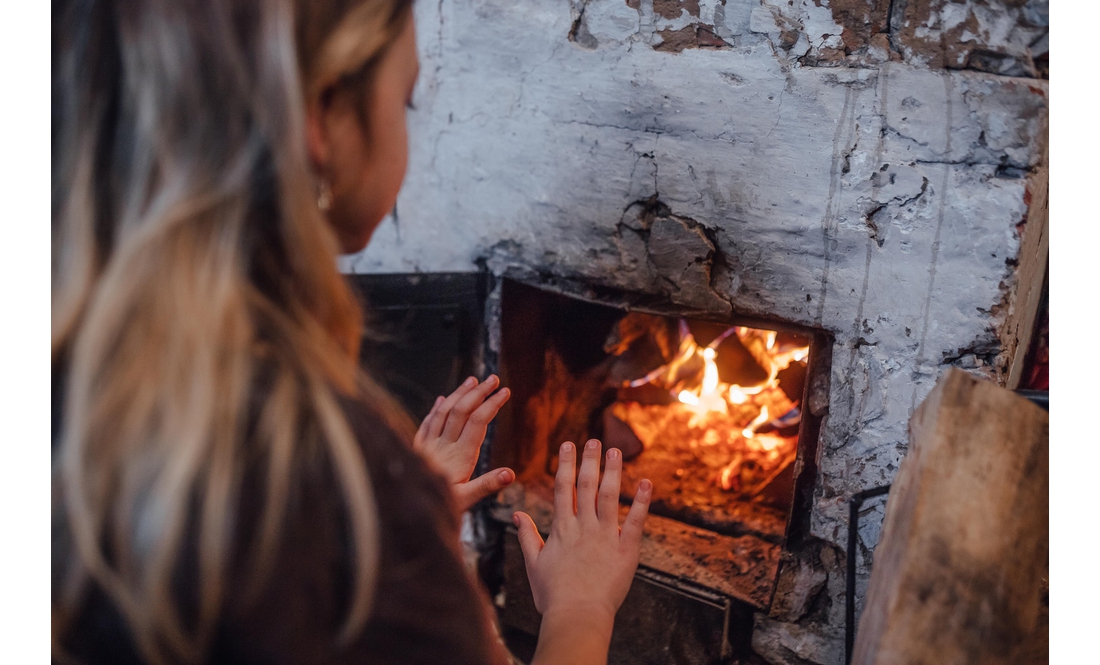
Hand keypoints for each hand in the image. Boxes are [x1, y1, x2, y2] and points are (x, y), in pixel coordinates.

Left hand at [413, 374, 513, 511]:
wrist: (400, 511)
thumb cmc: (436, 509)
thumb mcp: (466, 501)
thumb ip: (487, 484)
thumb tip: (510, 473)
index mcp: (459, 457)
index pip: (478, 422)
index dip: (492, 404)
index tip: (505, 391)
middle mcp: (442, 447)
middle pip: (462, 411)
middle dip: (479, 392)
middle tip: (493, 378)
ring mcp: (428, 446)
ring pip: (443, 412)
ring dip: (458, 394)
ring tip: (472, 381)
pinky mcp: (416, 450)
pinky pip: (426, 424)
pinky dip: (435, 410)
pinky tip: (441, 400)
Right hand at [513, 439, 651, 664]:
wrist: (576, 615)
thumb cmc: (553, 594)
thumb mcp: (534, 564)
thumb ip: (527, 535)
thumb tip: (517, 514)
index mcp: (562, 528)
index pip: (564, 488)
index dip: (566, 464)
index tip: (568, 445)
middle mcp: (584, 526)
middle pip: (587, 486)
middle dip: (590, 461)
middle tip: (594, 440)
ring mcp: (606, 536)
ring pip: (610, 496)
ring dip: (613, 472)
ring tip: (615, 451)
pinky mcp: (626, 550)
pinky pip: (636, 521)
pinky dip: (642, 501)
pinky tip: (646, 483)